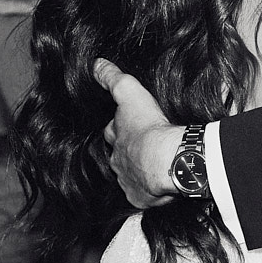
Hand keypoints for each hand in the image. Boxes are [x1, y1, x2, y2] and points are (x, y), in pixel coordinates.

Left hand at [92, 59, 183, 208]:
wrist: (166, 158)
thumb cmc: (149, 126)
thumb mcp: (129, 92)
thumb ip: (111, 78)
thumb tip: (95, 64)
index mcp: (116, 137)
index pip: (112, 132)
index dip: (118, 128)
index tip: (124, 126)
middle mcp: (118, 161)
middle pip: (120, 156)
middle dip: (127, 152)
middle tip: (141, 149)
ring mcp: (128, 181)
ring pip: (130, 176)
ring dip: (138, 172)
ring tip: (151, 168)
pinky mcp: (140, 197)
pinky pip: (143, 195)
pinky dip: (148, 191)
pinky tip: (157, 187)